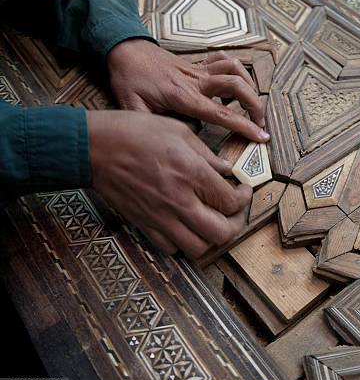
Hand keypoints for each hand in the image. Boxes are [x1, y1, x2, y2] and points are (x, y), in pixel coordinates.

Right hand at [88, 110, 251, 257]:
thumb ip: (207, 155)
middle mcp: (180, 201)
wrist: (94, 147)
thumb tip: (226, 170)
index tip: (243, 190)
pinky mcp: (144, 225)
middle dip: (236, 224)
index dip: (245, 198)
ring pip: (199, 248)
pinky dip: (184, 243)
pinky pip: (171, 248)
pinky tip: (186, 226)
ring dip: (211, 238)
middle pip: (222, 233)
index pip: (232, 202)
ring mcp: (161, 217)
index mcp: (192, 174)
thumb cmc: (134, 132)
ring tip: (213, 221)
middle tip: (235, 211)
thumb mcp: (179, 131)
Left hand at [106, 39, 268, 141]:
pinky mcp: (198, 63)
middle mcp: (196, 81)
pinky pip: (224, 59)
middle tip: (262, 124)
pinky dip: (236, 68)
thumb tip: (165, 147)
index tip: (261, 136)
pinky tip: (236, 83)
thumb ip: (149, 127)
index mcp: (183, 96)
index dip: (244, 126)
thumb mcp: (132, 107)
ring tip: (253, 105)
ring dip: (250, 86)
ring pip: (235, 70)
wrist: (125, 50)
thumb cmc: (129, 79)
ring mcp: (198, 70)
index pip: (221, 113)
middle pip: (237, 86)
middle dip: (255, 105)